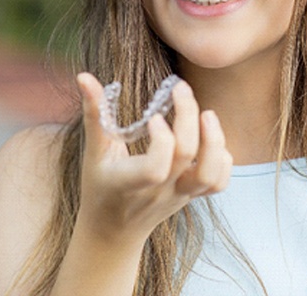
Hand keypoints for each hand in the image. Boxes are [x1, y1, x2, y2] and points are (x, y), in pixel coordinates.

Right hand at [75, 73, 232, 247]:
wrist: (114, 231)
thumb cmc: (100, 185)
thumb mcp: (93, 151)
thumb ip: (94, 113)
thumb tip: (84, 76)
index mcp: (129, 182)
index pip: (156, 167)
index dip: (162, 139)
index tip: (155, 117)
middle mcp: (159, 191)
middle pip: (186, 155)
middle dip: (188, 116)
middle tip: (181, 88)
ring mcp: (179, 196)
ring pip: (209, 175)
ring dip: (214, 140)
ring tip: (207, 113)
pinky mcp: (193, 196)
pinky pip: (219, 184)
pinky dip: (223, 158)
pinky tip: (210, 137)